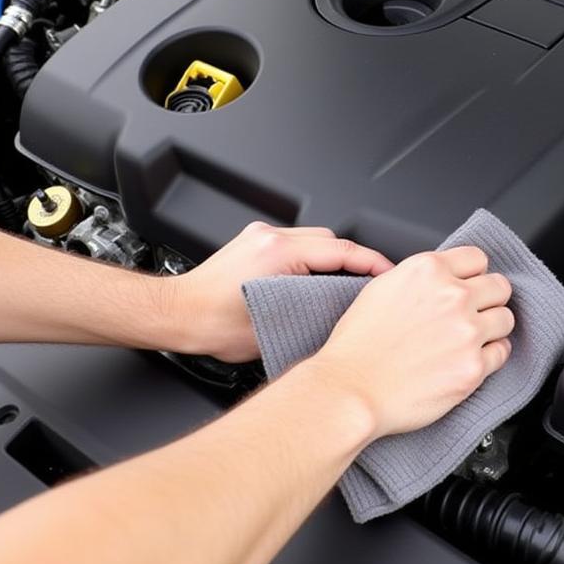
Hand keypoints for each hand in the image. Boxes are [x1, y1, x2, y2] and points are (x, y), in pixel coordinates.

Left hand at [166, 222, 392, 362]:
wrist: (174, 314)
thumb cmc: (209, 324)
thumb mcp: (272, 327)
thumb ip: (311, 312)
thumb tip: (339, 312)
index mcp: (278, 253)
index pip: (341, 250)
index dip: (372, 263)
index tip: (389, 273)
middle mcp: (271, 237)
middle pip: (332, 240)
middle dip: (355, 260)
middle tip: (371, 284)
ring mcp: (262, 236)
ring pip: (315, 239)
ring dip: (333, 258)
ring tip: (344, 284)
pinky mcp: (255, 241)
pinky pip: (297, 242)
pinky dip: (313, 257)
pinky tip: (315, 278)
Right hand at [308, 246, 513, 439]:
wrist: (350, 390)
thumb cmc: (356, 345)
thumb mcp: (381, 288)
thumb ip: (419, 277)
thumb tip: (441, 279)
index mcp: (428, 270)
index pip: (478, 258)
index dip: (473, 274)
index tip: (469, 285)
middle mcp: (453, 296)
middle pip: (500, 286)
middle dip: (489, 299)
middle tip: (475, 312)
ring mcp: (467, 332)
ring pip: (506, 318)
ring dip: (493, 328)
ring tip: (471, 338)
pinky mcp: (473, 367)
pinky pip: (502, 353)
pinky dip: (491, 356)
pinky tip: (471, 359)